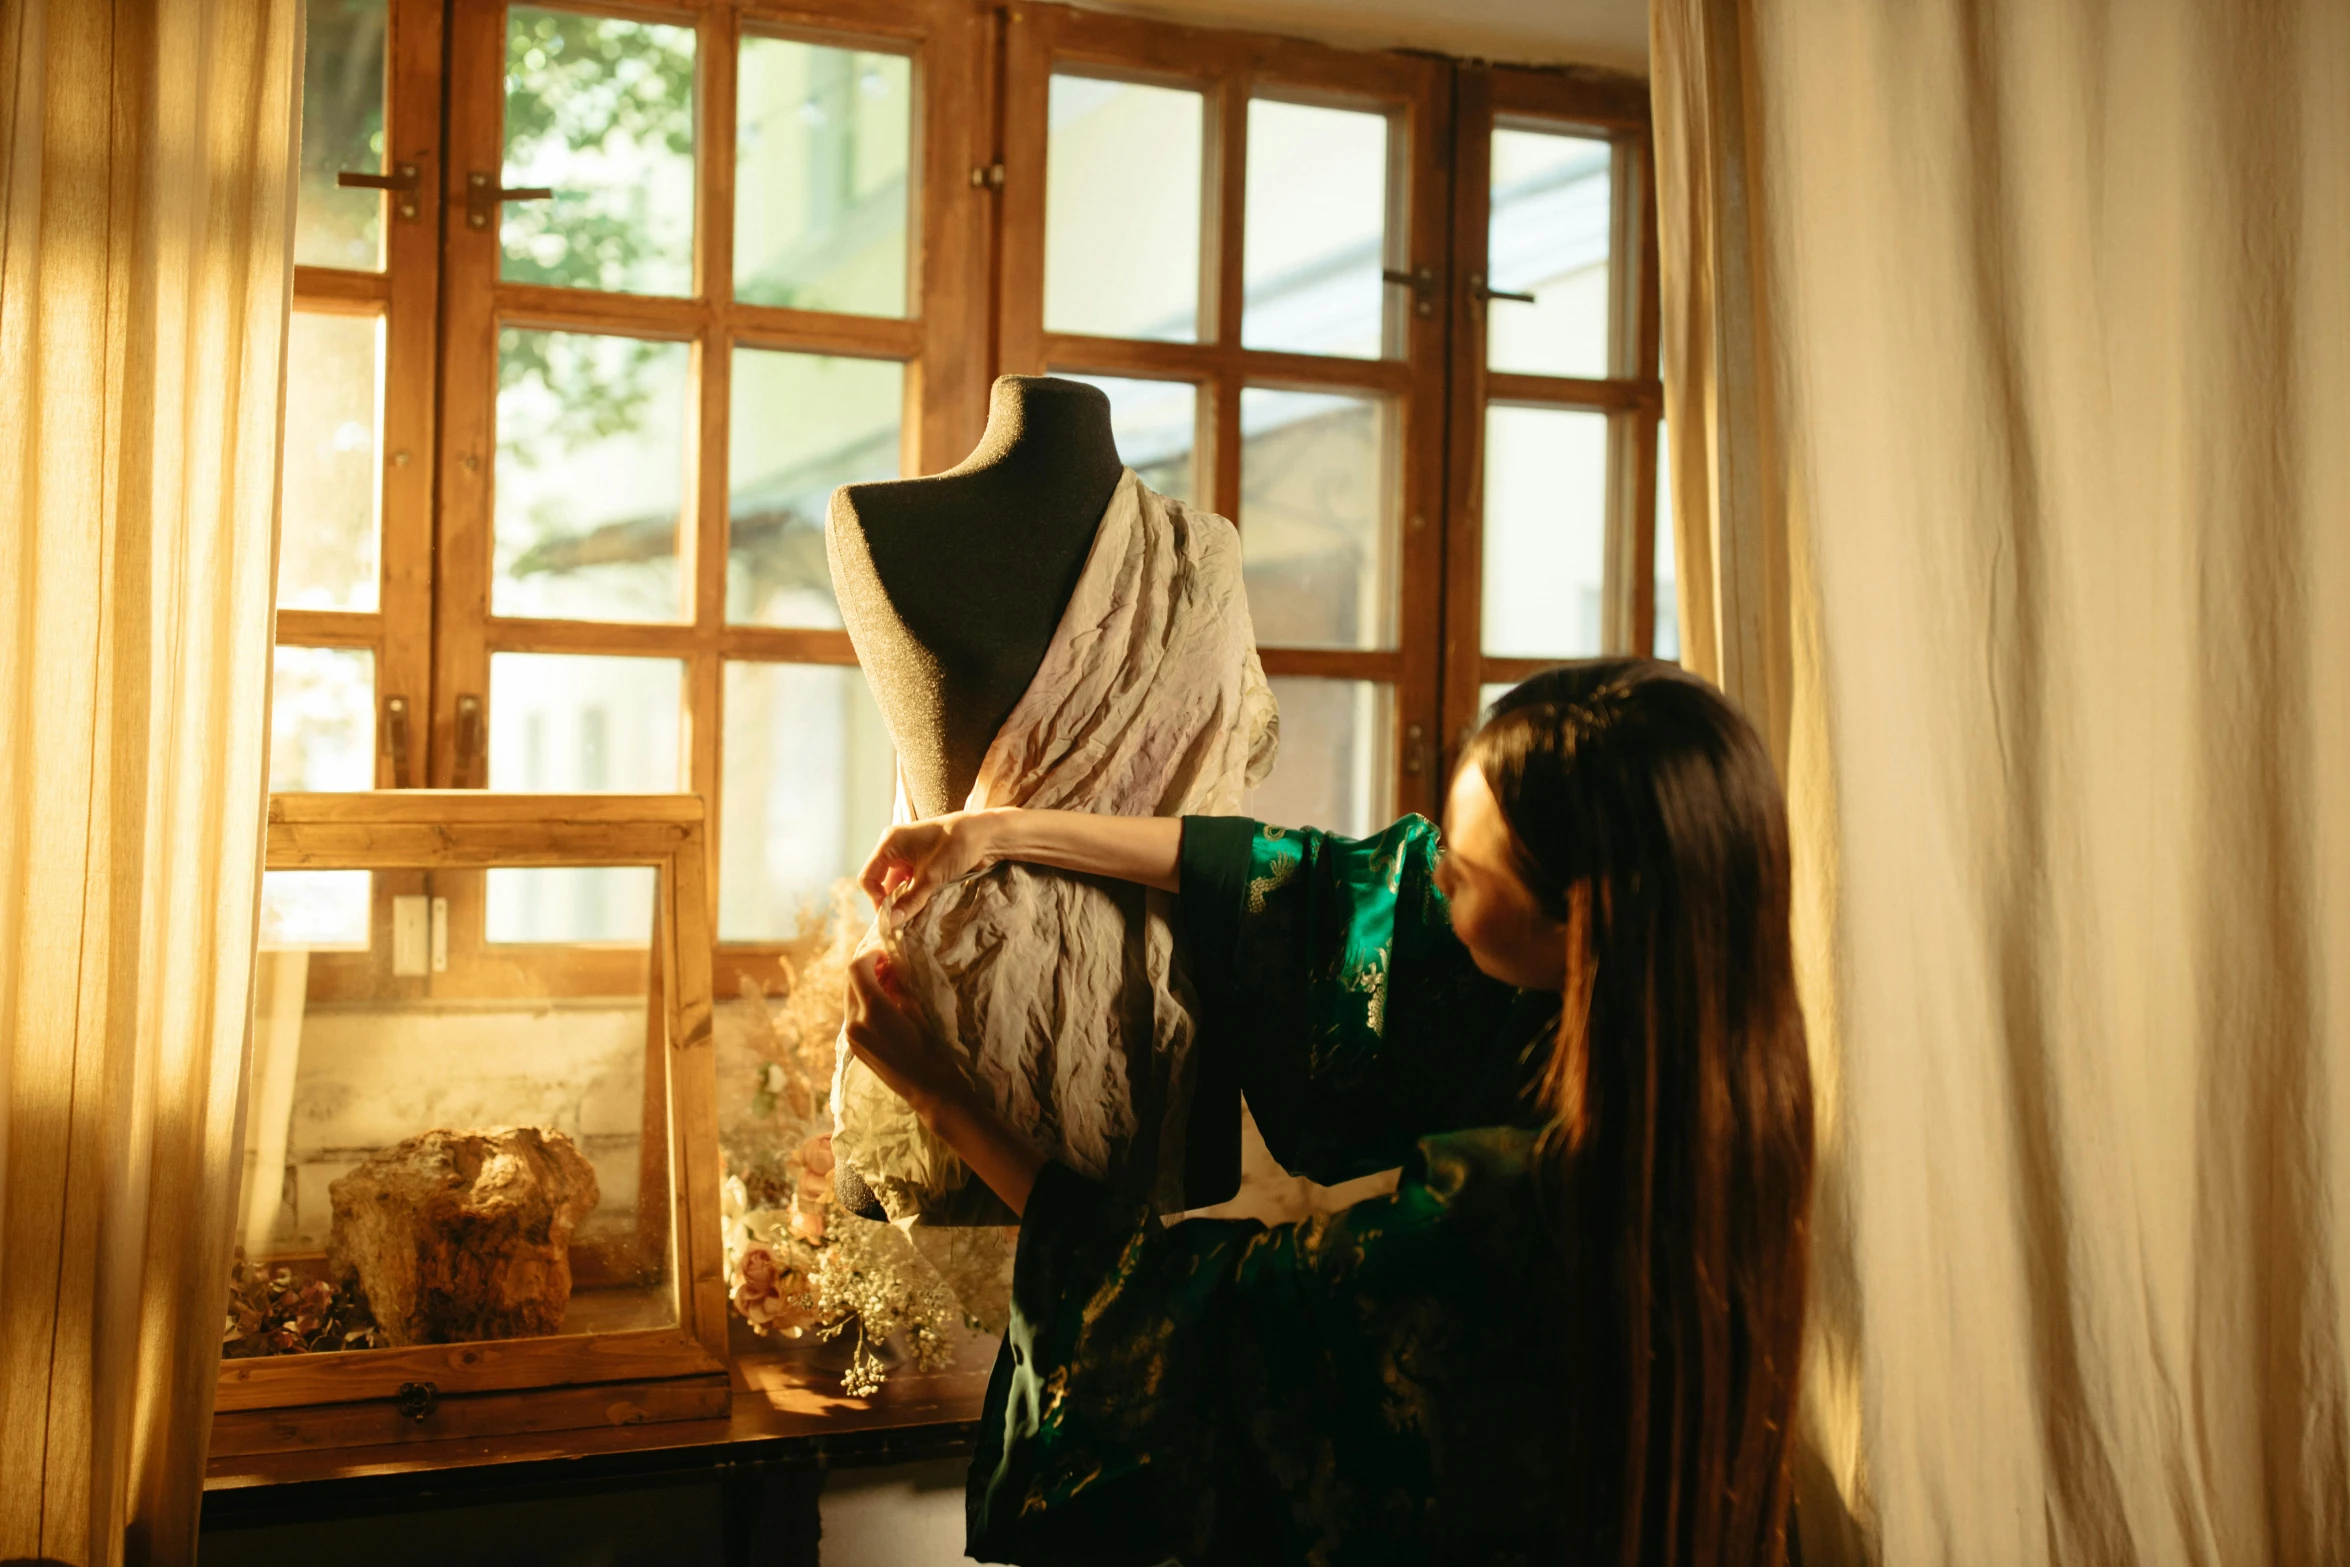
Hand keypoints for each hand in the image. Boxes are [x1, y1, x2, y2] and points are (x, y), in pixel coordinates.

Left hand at [843, 950, 967, 1119]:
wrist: (928, 1090)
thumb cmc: (932, 1050)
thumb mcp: (918, 1012)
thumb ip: (899, 987)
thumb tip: (892, 968)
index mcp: (872, 1011)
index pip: (856, 969)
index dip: (870, 955)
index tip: (887, 954)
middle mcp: (854, 1022)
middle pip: (850, 981)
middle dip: (867, 969)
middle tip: (890, 966)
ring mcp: (851, 1036)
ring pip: (850, 997)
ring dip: (865, 985)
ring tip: (890, 985)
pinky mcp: (853, 1046)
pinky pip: (853, 1014)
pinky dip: (864, 1002)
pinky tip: (885, 1005)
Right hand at [858, 810, 1008, 925]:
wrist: (988, 835)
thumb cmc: (956, 846)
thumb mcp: (931, 876)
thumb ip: (910, 900)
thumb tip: (891, 923)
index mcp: (890, 843)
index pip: (868, 876)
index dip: (875, 898)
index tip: (890, 917)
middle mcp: (896, 847)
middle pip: (882, 881)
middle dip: (890, 901)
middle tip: (901, 921)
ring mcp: (911, 854)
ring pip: (899, 884)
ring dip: (905, 900)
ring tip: (913, 916)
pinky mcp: (925, 861)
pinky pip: (912, 882)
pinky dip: (915, 895)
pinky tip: (923, 907)